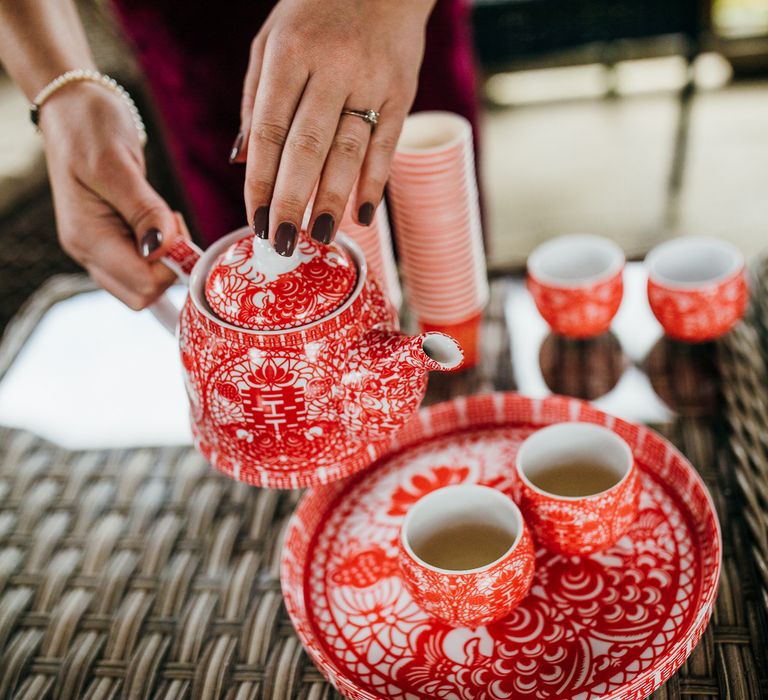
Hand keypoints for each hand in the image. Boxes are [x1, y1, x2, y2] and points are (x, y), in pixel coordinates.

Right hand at [40, 82, 180, 308]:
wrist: (71, 106)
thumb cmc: (90, 126)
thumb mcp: (117, 164)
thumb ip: (144, 211)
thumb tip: (163, 250)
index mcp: (87, 239)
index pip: (142, 285)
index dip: (171, 267)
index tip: (176, 225)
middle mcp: (88, 252)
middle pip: (142, 295)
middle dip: (169, 268)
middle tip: (172, 222)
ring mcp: (98, 248)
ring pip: (143, 284)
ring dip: (166, 260)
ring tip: (163, 216)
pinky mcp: (110, 240)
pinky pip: (142, 266)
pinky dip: (160, 251)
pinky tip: (158, 220)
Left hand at [233, 0, 433, 254]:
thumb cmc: (315, 14)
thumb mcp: (271, 42)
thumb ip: (254, 99)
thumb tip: (241, 161)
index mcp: (289, 53)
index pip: (268, 129)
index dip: (259, 180)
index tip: (254, 218)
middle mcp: (332, 67)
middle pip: (307, 147)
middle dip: (291, 201)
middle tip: (281, 242)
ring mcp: (372, 80)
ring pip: (348, 152)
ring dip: (332, 200)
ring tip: (319, 237)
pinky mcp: (403, 93)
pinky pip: (387, 146)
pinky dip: (375, 183)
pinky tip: (363, 215)